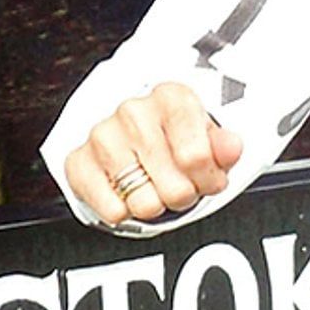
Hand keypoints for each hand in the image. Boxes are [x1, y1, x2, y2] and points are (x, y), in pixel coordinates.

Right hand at [63, 82, 243, 224]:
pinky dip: (125, 211)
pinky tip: (129, 192)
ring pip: (144, 203)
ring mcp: (103, 135)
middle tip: (181, 185)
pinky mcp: (78, 161)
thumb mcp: (208, 137)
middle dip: (184, 196)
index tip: (209, 180)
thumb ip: (224, 145)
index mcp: (172, 98)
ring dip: (155, 205)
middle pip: (175, 187)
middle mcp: (134, 112)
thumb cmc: (174, 135)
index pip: (196, 157)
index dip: (209, 179)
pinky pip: (112, 210)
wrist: (129, 134)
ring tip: (155, 187)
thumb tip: (231, 148)